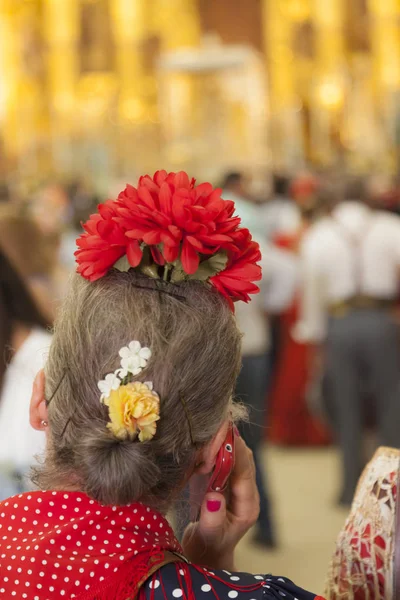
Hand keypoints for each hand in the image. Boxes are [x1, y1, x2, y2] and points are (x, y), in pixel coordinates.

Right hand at [182, 434, 258, 570]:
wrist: (206, 554)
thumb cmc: (208, 547)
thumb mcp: (209, 536)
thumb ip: (213, 518)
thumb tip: (214, 495)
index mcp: (247, 504)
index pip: (245, 471)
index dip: (235, 452)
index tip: (222, 436)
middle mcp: (245, 491)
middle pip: (243, 458)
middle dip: (228, 441)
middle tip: (212, 427)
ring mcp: (235, 484)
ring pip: (234, 454)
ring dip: (221, 442)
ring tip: (206, 431)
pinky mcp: (223, 480)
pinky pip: (222, 458)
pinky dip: (213, 449)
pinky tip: (202, 442)